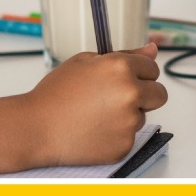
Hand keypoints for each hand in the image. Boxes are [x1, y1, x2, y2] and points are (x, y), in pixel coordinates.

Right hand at [20, 43, 168, 165]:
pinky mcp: (125, 146)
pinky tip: (93, 131)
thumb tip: (152, 50)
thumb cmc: (55, 94)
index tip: (126, 79)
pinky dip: (116, 135)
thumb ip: (124, 54)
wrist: (36, 128)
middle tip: (116, 98)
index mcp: (121, 68)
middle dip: (145, 95)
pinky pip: (130, 137)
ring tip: (94, 116)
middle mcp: (130, 94)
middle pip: (160, 94)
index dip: (139, 73)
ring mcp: (129, 122)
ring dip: (126, 116)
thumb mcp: (84, 62)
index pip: (152, 68)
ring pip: (142, 116)